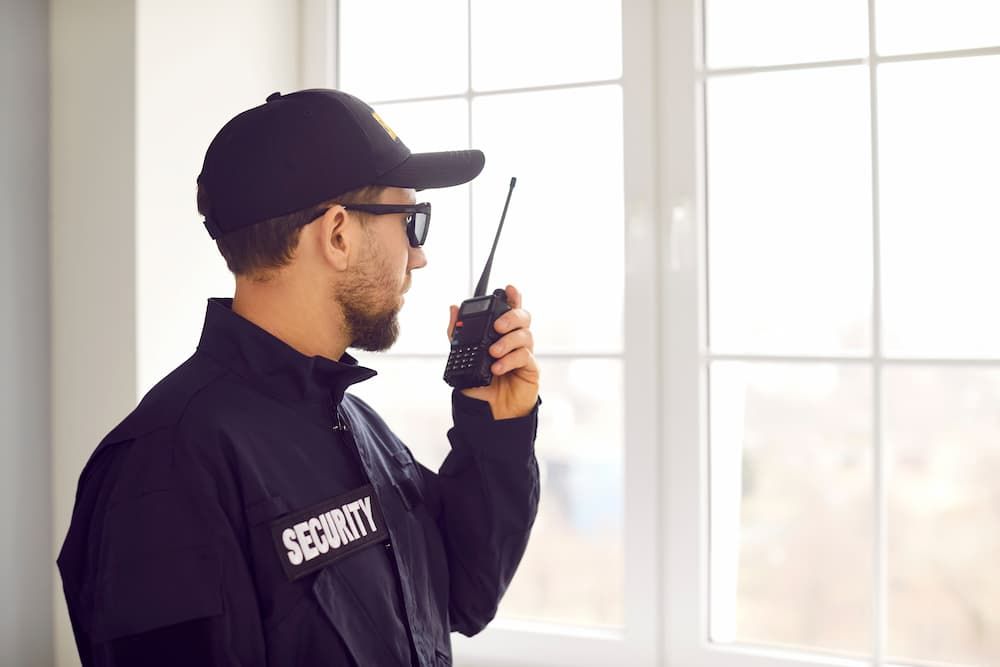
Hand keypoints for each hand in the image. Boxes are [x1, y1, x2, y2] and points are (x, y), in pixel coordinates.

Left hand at [447, 284, 539, 419]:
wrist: (489, 410)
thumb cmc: (481, 383)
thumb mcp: (462, 356)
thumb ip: (456, 333)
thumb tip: (453, 309)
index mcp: (502, 333)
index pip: (511, 308)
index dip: (514, 296)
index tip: (509, 288)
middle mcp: (516, 340)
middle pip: (524, 317)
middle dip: (511, 316)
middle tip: (497, 326)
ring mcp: (525, 353)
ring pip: (525, 335)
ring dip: (507, 341)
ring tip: (493, 352)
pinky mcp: (530, 369)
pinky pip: (524, 357)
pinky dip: (509, 360)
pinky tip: (498, 367)